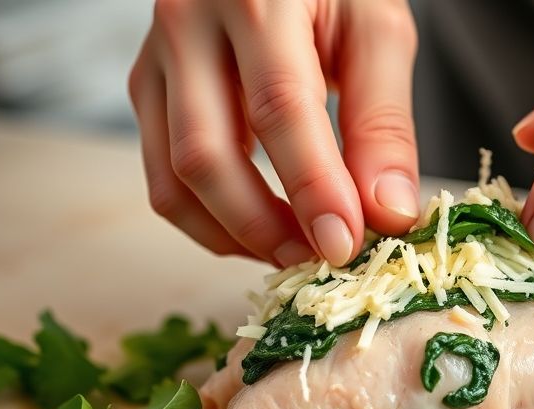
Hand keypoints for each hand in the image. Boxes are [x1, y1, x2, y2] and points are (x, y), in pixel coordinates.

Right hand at [129, 0, 419, 266]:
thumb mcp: (377, 31)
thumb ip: (384, 121)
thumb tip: (387, 213)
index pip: (279, 108)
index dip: (313, 188)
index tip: (345, 246)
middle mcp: (188, 24)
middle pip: (207, 155)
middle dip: (265, 227)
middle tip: (322, 259)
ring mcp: (156, 60)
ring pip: (173, 180)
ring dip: (235, 235)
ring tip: (297, 252)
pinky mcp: (147, 89)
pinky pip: (163, 178)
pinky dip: (211, 221)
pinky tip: (261, 230)